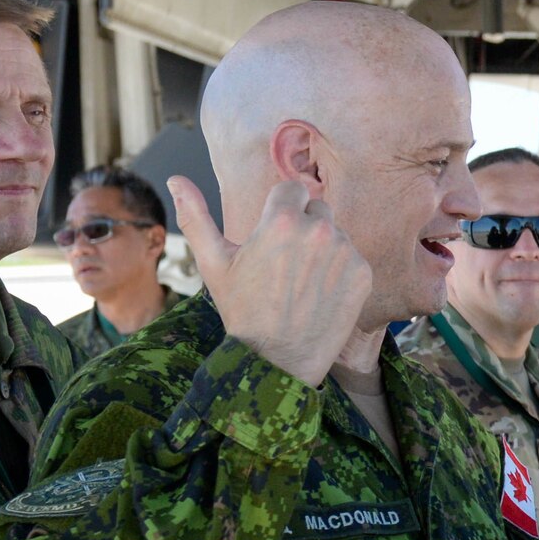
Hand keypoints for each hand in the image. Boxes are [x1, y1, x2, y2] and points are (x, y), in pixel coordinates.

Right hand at [169, 175, 372, 387]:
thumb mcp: (213, 264)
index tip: (274, 237)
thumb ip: (196, 216)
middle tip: (286, 264)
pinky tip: (320, 294)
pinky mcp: (363, 274)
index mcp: (282, 220)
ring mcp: (345, 253)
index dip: (281, 212)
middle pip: (317, 209)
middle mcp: (319, 230)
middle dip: (303, 227)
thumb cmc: (243, 313)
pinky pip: (352, 258)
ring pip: (336, 234)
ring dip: (322, 249)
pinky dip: (340, 272)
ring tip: (302, 282)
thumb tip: (175, 178)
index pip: (292, 190)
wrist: (278, 361)